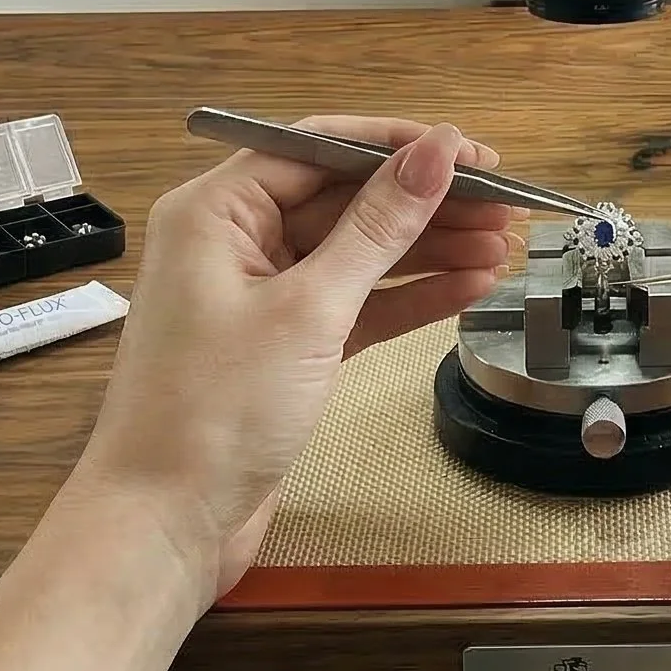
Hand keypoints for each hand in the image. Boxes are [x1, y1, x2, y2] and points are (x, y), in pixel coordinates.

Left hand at [67, 118, 513, 602]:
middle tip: (506, 206)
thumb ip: (378, 227)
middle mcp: (234, 242)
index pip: (320, 147)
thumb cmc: (214, 412)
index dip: (401, 146)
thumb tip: (437, 152)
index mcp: (216, 211)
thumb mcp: (308, 309)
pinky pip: (357, 302)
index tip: (474, 154)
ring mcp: (261, 296)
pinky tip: (468, 287)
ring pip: (358, 252)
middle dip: (425, 202)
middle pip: (345, 198)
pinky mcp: (286, 347)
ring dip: (429, 248)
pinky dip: (409, 296)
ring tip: (502, 246)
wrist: (165, 525)